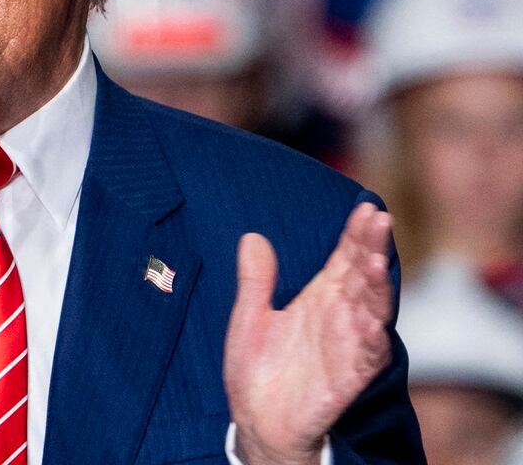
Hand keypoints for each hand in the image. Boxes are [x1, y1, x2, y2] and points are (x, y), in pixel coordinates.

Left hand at [223, 202, 392, 464]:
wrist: (258, 421)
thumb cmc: (259, 369)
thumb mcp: (249, 317)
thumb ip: (256, 279)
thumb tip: (252, 237)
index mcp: (320, 298)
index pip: (345, 258)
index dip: (357, 234)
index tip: (367, 208)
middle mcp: (340, 317)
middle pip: (362, 276)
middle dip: (371, 248)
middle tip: (378, 220)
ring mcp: (347, 346)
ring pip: (371, 311)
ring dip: (376, 287)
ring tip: (375, 261)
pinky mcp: (348, 377)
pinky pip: (365, 356)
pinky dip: (370, 338)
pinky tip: (370, 321)